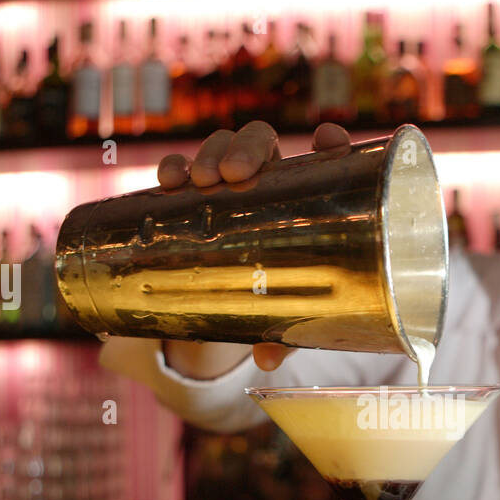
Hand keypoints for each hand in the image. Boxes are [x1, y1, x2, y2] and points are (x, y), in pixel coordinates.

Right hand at [156, 122, 353, 371]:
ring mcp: (231, 182)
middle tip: (234, 176)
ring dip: (210, 153)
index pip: (329, 157)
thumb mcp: (289, 319)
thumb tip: (267, 360)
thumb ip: (286, 336)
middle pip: (264, 143)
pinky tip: (168, 179)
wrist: (241, 297)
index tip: (326, 139)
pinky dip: (175, 167)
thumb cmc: (282, 299)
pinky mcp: (196, 194)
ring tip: (198, 180)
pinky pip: (183, 169)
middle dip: (248, 148)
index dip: (332, 143)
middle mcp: (272, 180)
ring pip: (222, 147)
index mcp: (309, 196)